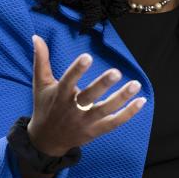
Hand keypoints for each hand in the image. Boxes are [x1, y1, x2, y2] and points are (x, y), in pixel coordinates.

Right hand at [27, 35, 145, 156]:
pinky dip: (128, 113)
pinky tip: (141, 101)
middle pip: (89, 97)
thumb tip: (36, 37)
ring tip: (136, 84)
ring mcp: (85, 122)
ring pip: (105, 110)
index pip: (68, 81)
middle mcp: (72, 110)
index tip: (87, 57)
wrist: (46, 140)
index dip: (77, 70)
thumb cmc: (45, 107)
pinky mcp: (95, 131)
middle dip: (102, 85)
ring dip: (121, 98)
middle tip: (116, 72)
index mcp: (59, 96)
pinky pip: (114, 123)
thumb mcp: (40, 84)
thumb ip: (41, 60)